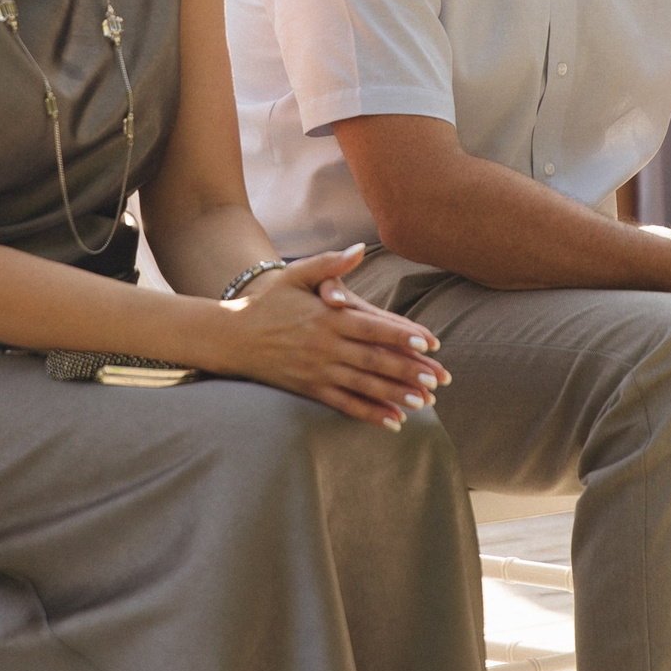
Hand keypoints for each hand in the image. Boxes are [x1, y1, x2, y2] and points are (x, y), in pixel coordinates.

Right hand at [217, 245, 448, 427]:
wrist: (232, 336)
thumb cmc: (269, 302)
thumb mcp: (296, 275)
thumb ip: (330, 264)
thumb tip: (360, 248)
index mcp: (327, 318)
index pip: (372, 327)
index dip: (402, 336)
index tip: (429, 343)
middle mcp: (325, 347)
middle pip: (374, 360)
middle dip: (408, 370)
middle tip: (438, 378)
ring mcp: (318, 371)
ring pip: (364, 386)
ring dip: (396, 395)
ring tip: (424, 402)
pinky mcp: (310, 389)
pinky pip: (345, 405)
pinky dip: (370, 414)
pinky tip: (393, 422)